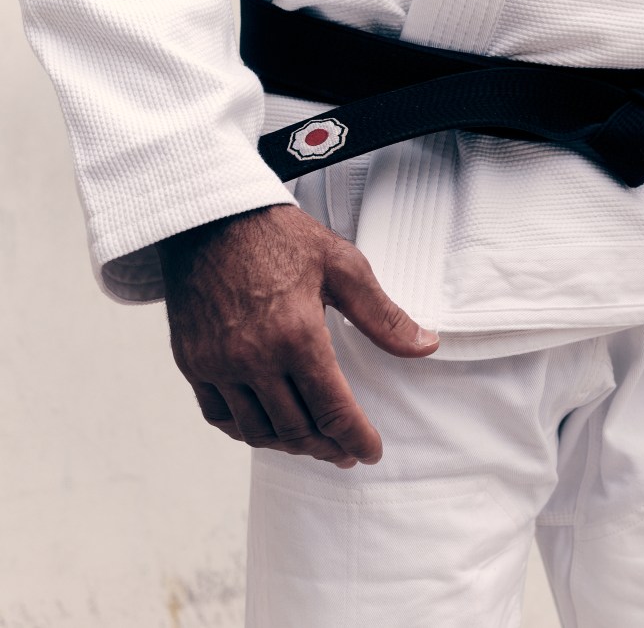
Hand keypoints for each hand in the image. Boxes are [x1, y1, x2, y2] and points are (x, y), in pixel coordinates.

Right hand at [157, 204, 438, 466]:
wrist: (210, 218)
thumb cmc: (281, 237)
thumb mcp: (343, 267)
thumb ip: (383, 316)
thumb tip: (425, 346)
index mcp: (297, 336)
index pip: (333, 411)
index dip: (357, 438)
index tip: (370, 451)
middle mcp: (253, 359)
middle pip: (296, 429)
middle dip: (328, 447)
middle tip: (346, 449)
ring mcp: (217, 364)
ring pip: (258, 430)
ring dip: (290, 445)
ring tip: (314, 442)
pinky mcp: (192, 362)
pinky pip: (219, 416)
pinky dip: (248, 430)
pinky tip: (268, 426)